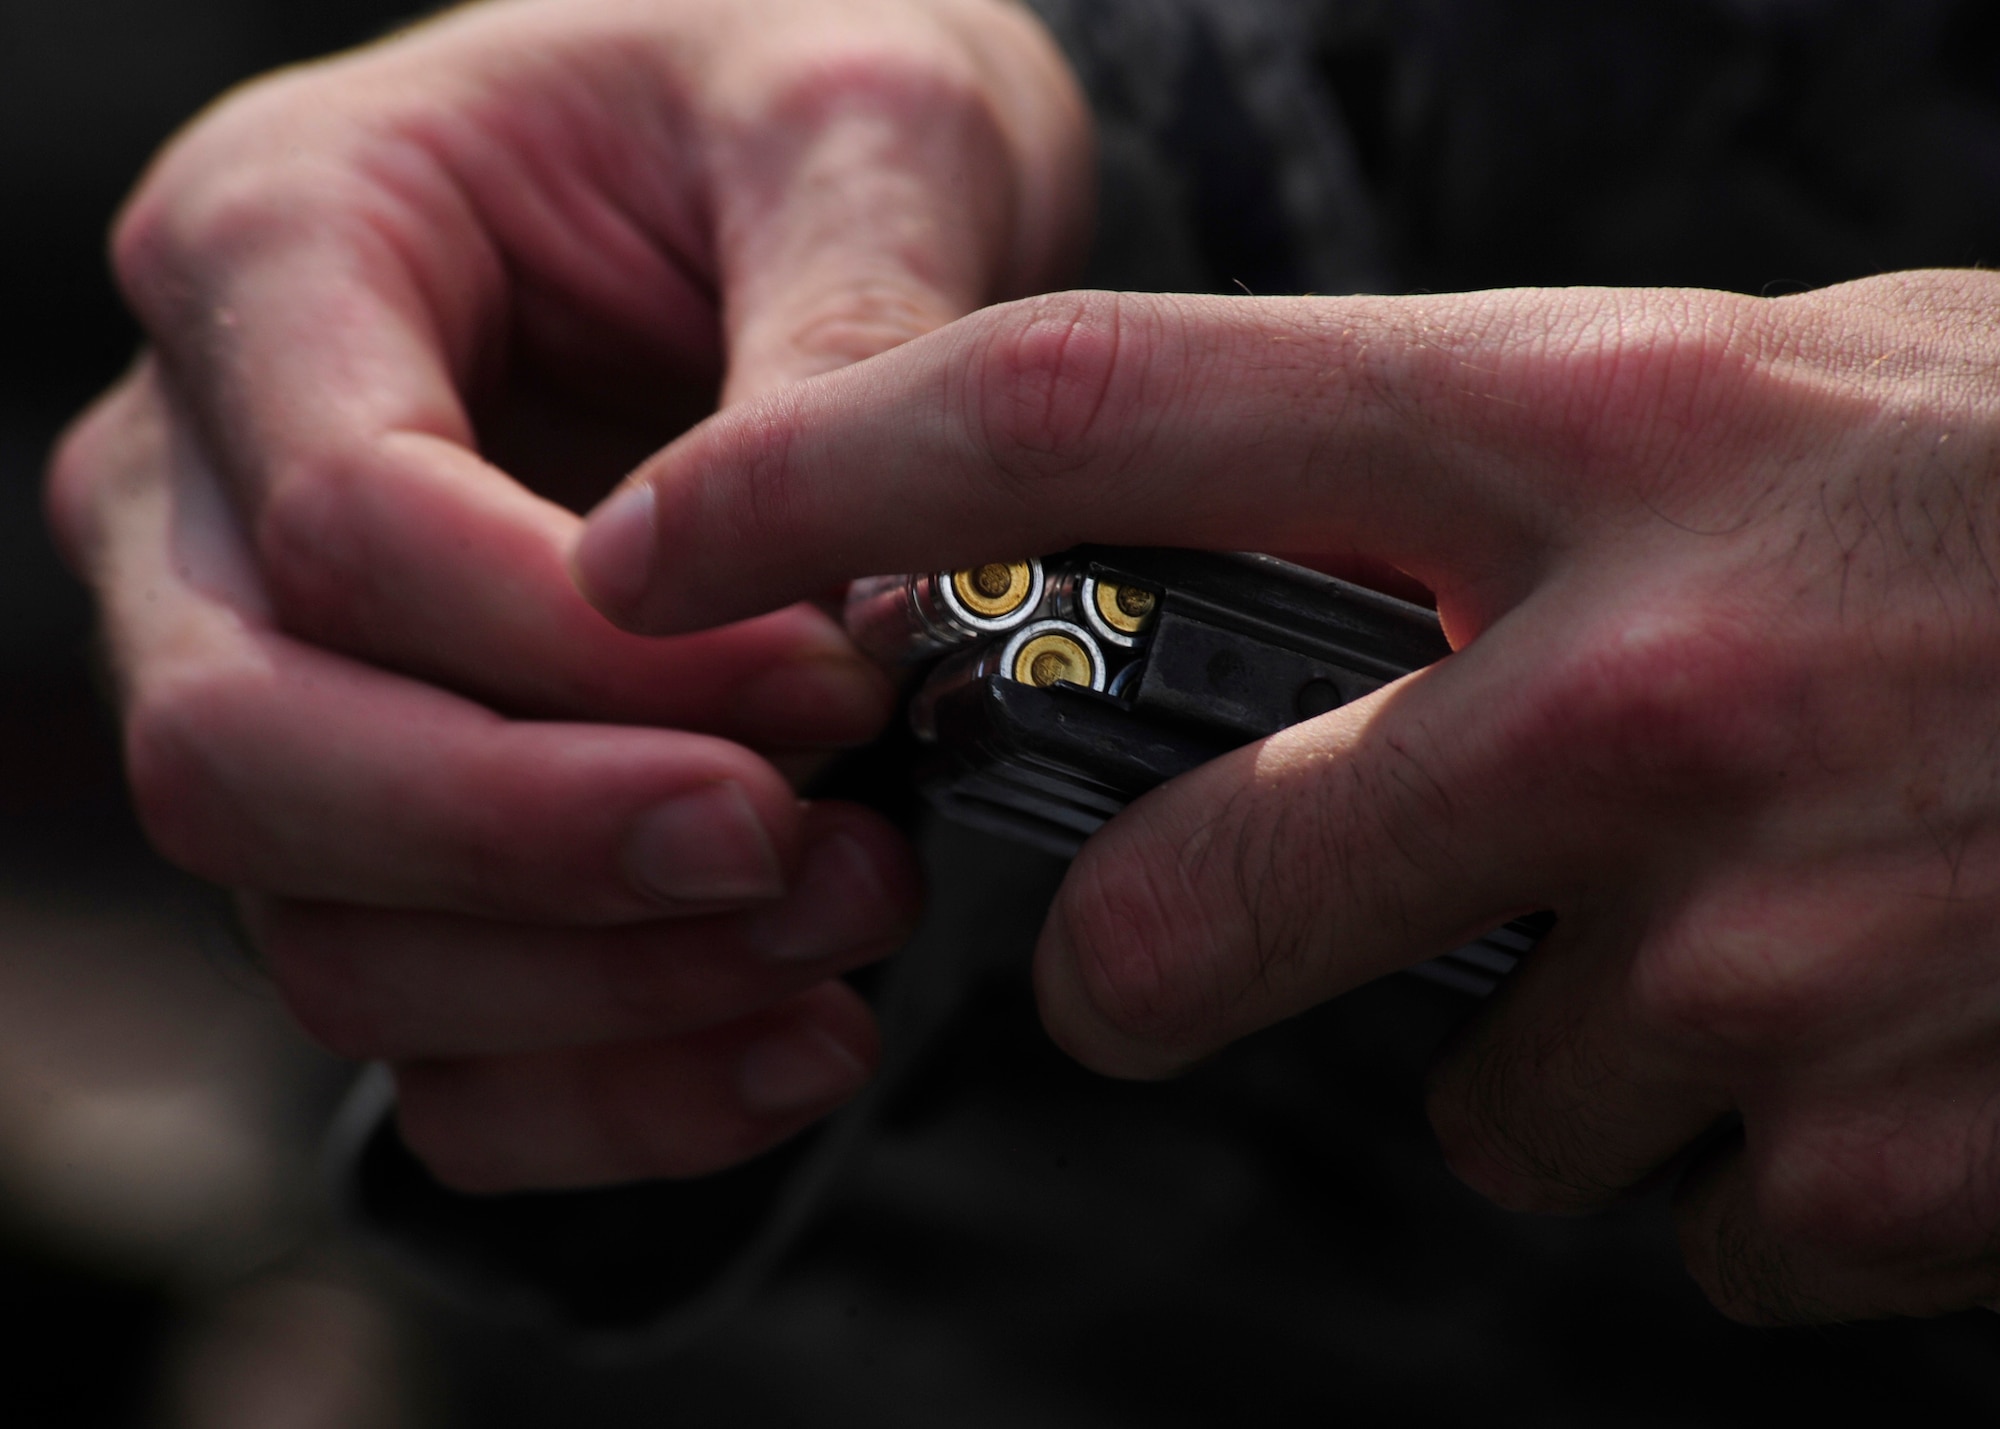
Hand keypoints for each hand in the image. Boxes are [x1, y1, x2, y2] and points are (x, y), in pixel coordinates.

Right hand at [50, 0, 1090, 1188]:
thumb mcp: (861, 125)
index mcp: (285, 250)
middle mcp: (216, 484)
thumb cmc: (794, 114)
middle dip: (537, 846)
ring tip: (848, 927)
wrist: (794, 187)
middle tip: (808, 855)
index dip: (589, 651)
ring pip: (322, 928)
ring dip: (593, 988)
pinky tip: (790, 1046)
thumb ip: (849, 322)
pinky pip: (420, 1030)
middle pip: (248, 754)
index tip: (836, 684)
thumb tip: (843, 595)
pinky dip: (596, 1086)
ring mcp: (279, 671)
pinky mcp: (388, 818)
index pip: (348, 526)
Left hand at [572, 273, 1999, 1319]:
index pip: (1097, 411)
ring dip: (1560, 1040)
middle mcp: (1643, 695)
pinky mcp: (1879, 1163)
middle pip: (1186, 906)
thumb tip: (1302, 610)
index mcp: (1598, 432)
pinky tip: (1902, 1013)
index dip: (829, 473)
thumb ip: (1510, 493)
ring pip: (1484, 1100)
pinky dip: (1749, 1138)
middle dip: (1147, 961)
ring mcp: (1764, 954)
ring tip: (1771, 913)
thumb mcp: (1781, 396)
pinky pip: (1693, 1204)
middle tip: (1172, 952)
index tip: (653, 536)